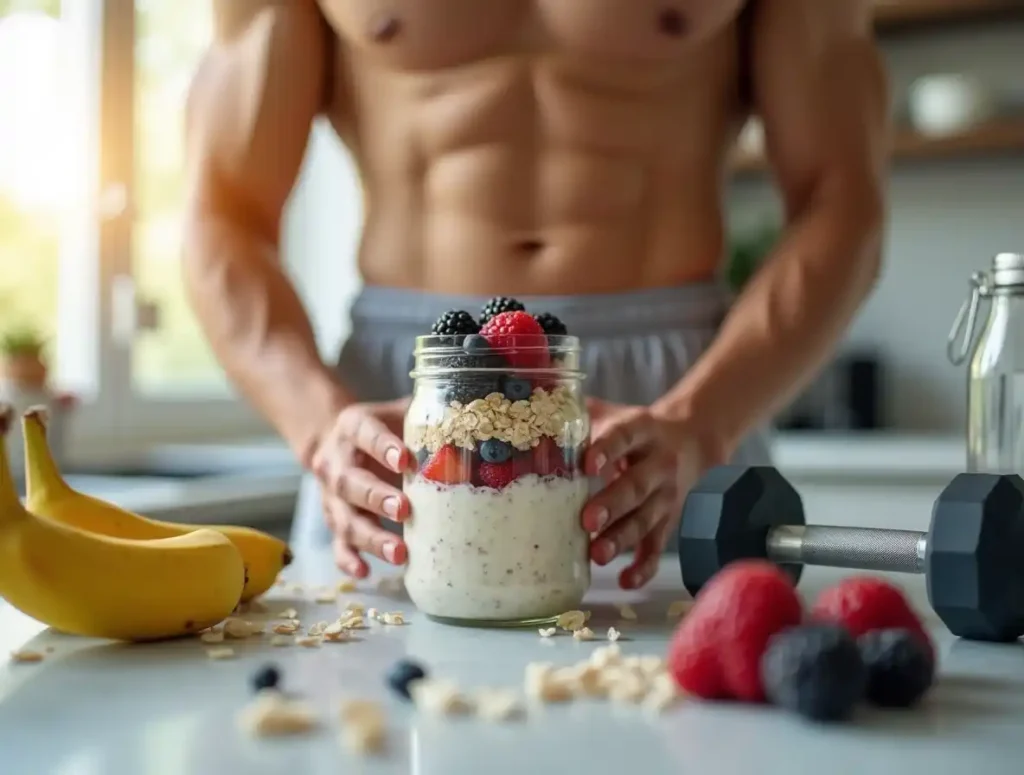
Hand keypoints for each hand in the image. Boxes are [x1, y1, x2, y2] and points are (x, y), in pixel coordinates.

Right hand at [311, 398, 413, 577]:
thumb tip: (480, 423)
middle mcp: (336, 461)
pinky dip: (349, 560)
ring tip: (399, 553)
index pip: (365, 434)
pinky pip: (338, 545)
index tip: (405, 460)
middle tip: (404, 510)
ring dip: (371, 538)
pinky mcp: (334, 521)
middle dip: (376, 498)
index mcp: (353, 426)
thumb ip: (430, 417)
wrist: (338, 440)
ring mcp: (332, 495)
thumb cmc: (385, 428)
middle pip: (349, 482)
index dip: (382, 447)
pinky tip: (365, 572)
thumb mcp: (401, 413)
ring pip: (345, 519)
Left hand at [582, 398, 703, 589]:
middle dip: (612, 505)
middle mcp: (658, 465)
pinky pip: (657, 546)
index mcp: (641, 431)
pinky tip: (625, 580)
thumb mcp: (616, 414)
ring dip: (621, 539)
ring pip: (646, 520)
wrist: (691, 440)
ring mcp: (665, 496)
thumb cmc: (636, 430)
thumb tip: (535, 412)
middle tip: (586, 520)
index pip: (624, 437)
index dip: (607, 449)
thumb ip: (580, 414)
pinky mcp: (668, 521)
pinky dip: (643, 567)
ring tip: (597, 555)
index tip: (588, 463)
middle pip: (636, 486)